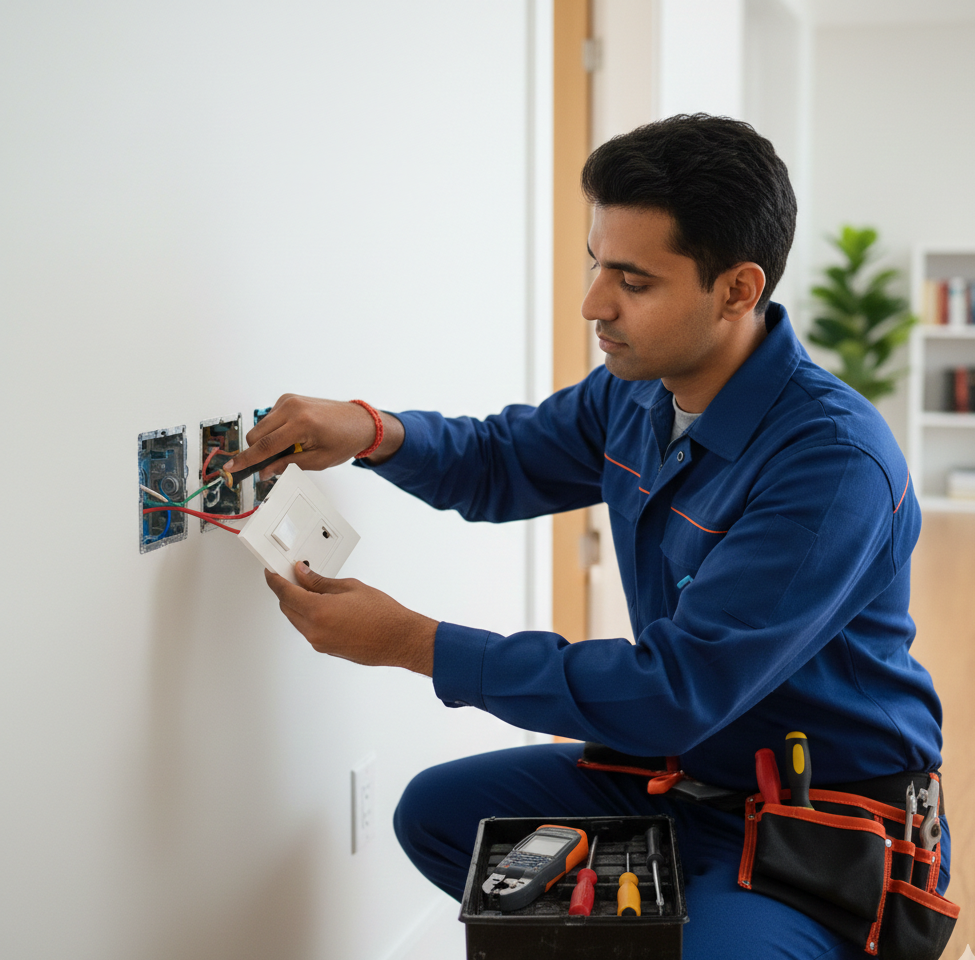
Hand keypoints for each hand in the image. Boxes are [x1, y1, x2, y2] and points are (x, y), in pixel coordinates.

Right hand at [224, 395, 404, 479]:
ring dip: (268, 441)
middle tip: (276, 463)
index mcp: (302, 423)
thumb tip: (265, 471)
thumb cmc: (345, 439)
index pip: (265, 446)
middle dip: (260, 452)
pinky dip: (275, 431)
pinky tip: (293, 436)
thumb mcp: (318, 461)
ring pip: (260, 427)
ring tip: (293, 446)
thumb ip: (288, 465)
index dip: (246, 460)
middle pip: (256, 435)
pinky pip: (269, 419)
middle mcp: (292, 407)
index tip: (231, 467)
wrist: (360, 422)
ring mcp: (289, 400)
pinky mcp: (288, 399)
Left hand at [264, 562, 436, 675]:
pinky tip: (325, 607)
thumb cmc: (383, 614)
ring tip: (315, 591)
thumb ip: (321, 582)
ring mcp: (319, 643)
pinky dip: (310, 617)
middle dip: (287, 592)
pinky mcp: (326, 649)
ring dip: (299, 606)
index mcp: (318, 611)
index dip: (275, 580)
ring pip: (297, 620)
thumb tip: (303, 575)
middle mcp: (314, 630)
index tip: (271, 573)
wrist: (399, 639)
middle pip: (287, 608)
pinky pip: (309, 630)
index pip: (285, 593)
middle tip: (296, 577)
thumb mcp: (351, 588)